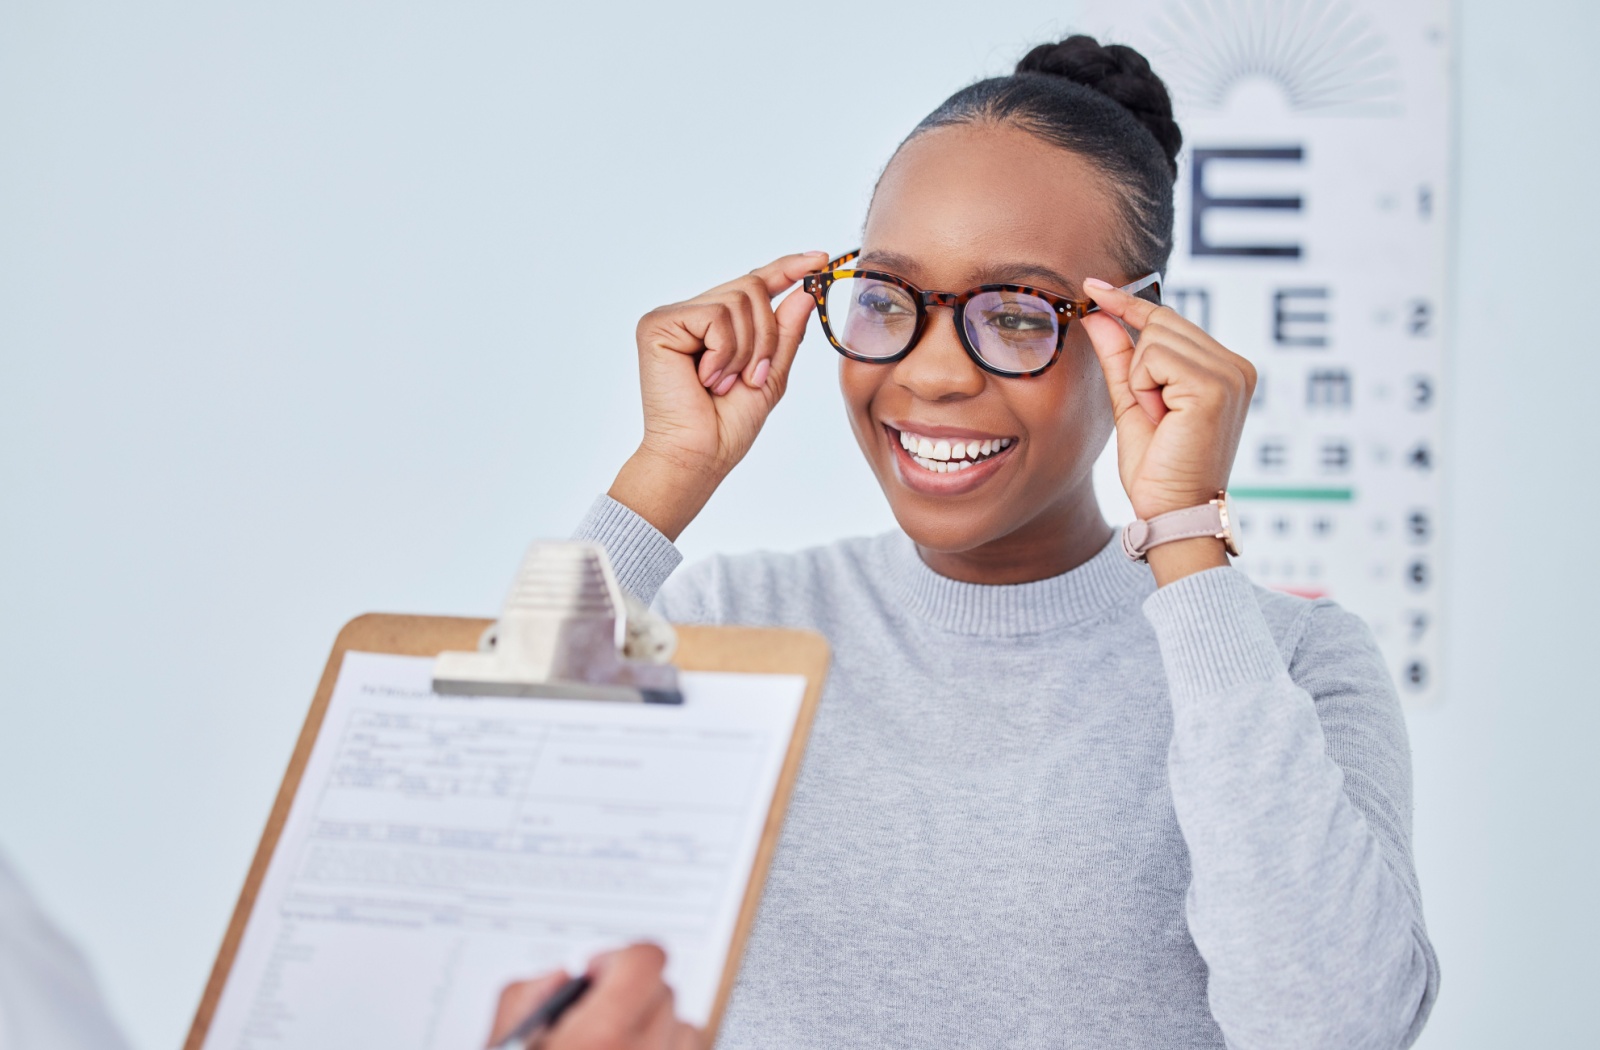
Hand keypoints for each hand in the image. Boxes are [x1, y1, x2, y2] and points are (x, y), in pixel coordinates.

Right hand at [487, 943, 702, 1049]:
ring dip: (654, 1025)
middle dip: (632, 994)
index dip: (619, 959)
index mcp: (601, 1036)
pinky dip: (665, 1049)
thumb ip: (526, 998)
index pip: (647, 959)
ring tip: (615, 1043)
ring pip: (682, 1025)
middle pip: (663, 990)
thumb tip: (559, 977)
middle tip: (596, 1015)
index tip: (596, 975)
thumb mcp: (503, 1043)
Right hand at [610, 252, 826, 539]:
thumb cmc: (727, 426)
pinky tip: (707, 378)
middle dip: (767, 337)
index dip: (786, 269)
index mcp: (715, 326)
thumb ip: (785, 332)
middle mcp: (691, 315)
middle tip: (753, 377)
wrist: (699, 456)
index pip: (754, 284)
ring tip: (726, 383)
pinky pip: (715, 316)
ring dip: (747, 350)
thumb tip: (804, 291)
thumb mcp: (771, 374)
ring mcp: (672, 317)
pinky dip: (724, 352)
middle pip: (751, 289)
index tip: (820, 258)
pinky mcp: (657, 325)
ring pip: (737, 301)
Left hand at [1080, 279, 1255, 520]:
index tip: (1092, 285)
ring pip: (1154, 339)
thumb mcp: (1131, 402)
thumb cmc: (1157, 467)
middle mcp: (1235, 365)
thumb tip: (1097, 313)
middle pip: (1160, 323)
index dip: (1128, 302)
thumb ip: (1119, 357)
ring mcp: (1231, 372)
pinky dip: (1145, 387)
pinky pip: (1156, 358)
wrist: (1171, 510)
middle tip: (1154, 413)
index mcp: (1224, 368)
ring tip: (1162, 419)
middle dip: (1139, 366)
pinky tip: (1163, 417)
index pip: (1169, 320)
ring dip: (1141, 381)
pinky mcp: (1217, 384)